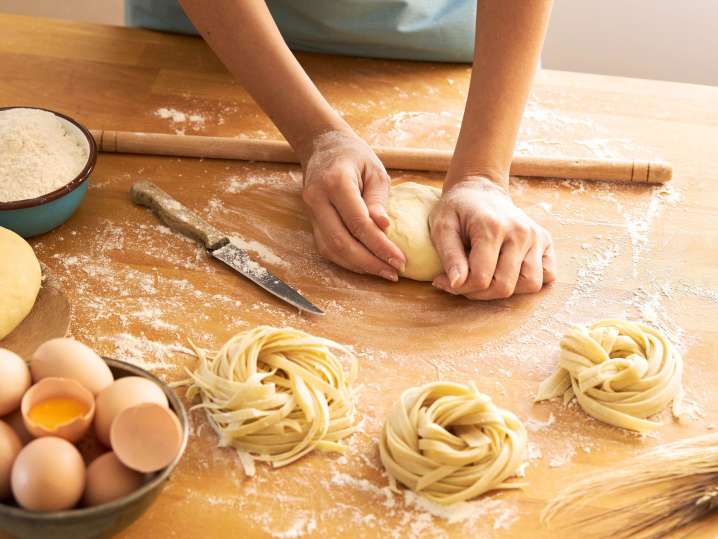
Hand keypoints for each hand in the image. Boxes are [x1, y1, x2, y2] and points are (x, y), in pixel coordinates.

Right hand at [301, 131, 405, 280]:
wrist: (323, 147)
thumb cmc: (354, 156)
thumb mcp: (375, 170)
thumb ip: (379, 199)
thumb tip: (384, 227)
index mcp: (336, 183)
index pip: (358, 223)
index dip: (380, 245)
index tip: (400, 259)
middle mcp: (317, 199)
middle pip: (341, 242)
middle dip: (369, 262)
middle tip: (394, 272)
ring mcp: (310, 212)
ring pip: (331, 249)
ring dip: (358, 265)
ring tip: (383, 271)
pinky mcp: (310, 221)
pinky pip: (326, 248)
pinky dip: (347, 260)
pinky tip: (367, 264)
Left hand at [429, 176, 555, 299]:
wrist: (479, 190)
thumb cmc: (457, 210)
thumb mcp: (442, 227)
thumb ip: (449, 256)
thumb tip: (456, 283)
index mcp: (492, 227)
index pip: (481, 278)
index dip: (460, 287)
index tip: (444, 281)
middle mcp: (520, 232)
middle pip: (505, 286)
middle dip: (480, 293)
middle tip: (463, 282)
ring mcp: (536, 236)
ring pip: (530, 284)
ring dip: (506, 289)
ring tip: (487, 277)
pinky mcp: (545, 240)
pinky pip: (548, 274)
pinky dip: (529, 280)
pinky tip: (508, 271)